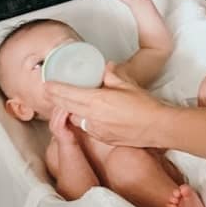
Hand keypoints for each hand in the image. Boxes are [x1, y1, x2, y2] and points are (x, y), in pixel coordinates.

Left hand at [45, 63, 168, 146]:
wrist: (158, 127)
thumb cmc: (146, 107)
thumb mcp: (128, 84)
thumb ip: (112, 75)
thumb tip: (106, 67)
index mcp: (98, 101)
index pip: (68, 94)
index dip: (54, 89)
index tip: (47, 84)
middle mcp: (93, 117)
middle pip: (66, 107)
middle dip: (55, 99)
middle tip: (49, 92)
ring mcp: (97, 130)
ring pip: (75, 119)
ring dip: (70, 111)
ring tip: (70, 103)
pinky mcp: (103, 138)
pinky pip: (87, 128)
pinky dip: (84, 121)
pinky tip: (89, 116)